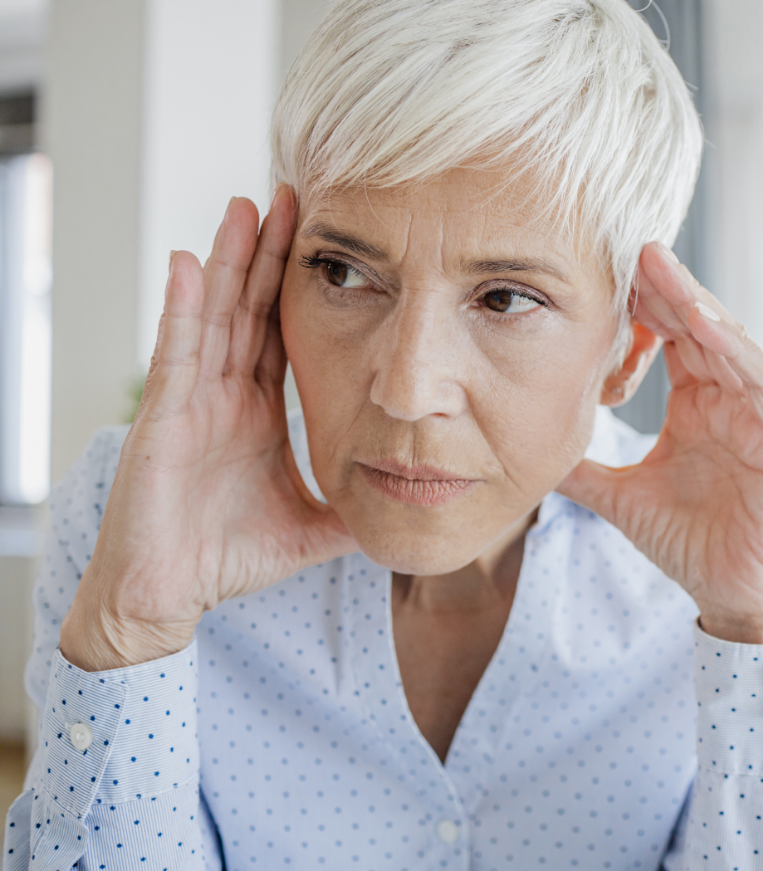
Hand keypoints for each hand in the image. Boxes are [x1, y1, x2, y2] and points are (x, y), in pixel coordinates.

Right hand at [60, 187, 357, 671]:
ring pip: (214, 317)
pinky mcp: (165, 419)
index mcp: (257, 413)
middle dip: (269, 256)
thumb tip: (408, 510)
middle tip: (293, 196)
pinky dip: (183, 309)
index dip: (300, 291)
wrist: (169, 593)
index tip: (326, 242)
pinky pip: (176, 355)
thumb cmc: (227, 557)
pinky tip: (192, 263)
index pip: (282, 336)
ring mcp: (192, 402)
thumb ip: (354, 512)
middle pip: (251, 311)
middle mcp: (225, 396)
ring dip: (229, 263)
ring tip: (247, 208)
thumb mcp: (309, 527)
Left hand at [558, 243, 762, 644]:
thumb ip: (580, 470)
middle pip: (697, 327)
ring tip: (659, 266)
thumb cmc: (687, 540)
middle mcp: (727, 400)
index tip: (600, 277)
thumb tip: (527, 451)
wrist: (730, 592)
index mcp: (695, 405)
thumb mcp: (619, 495)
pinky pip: (758, 383)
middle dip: (666, 287)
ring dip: (695, 302)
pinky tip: (700, 322)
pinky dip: (732, 350)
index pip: (669, 339)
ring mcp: (756, 416)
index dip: (640, 308)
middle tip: (629, 246)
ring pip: (729, 342)